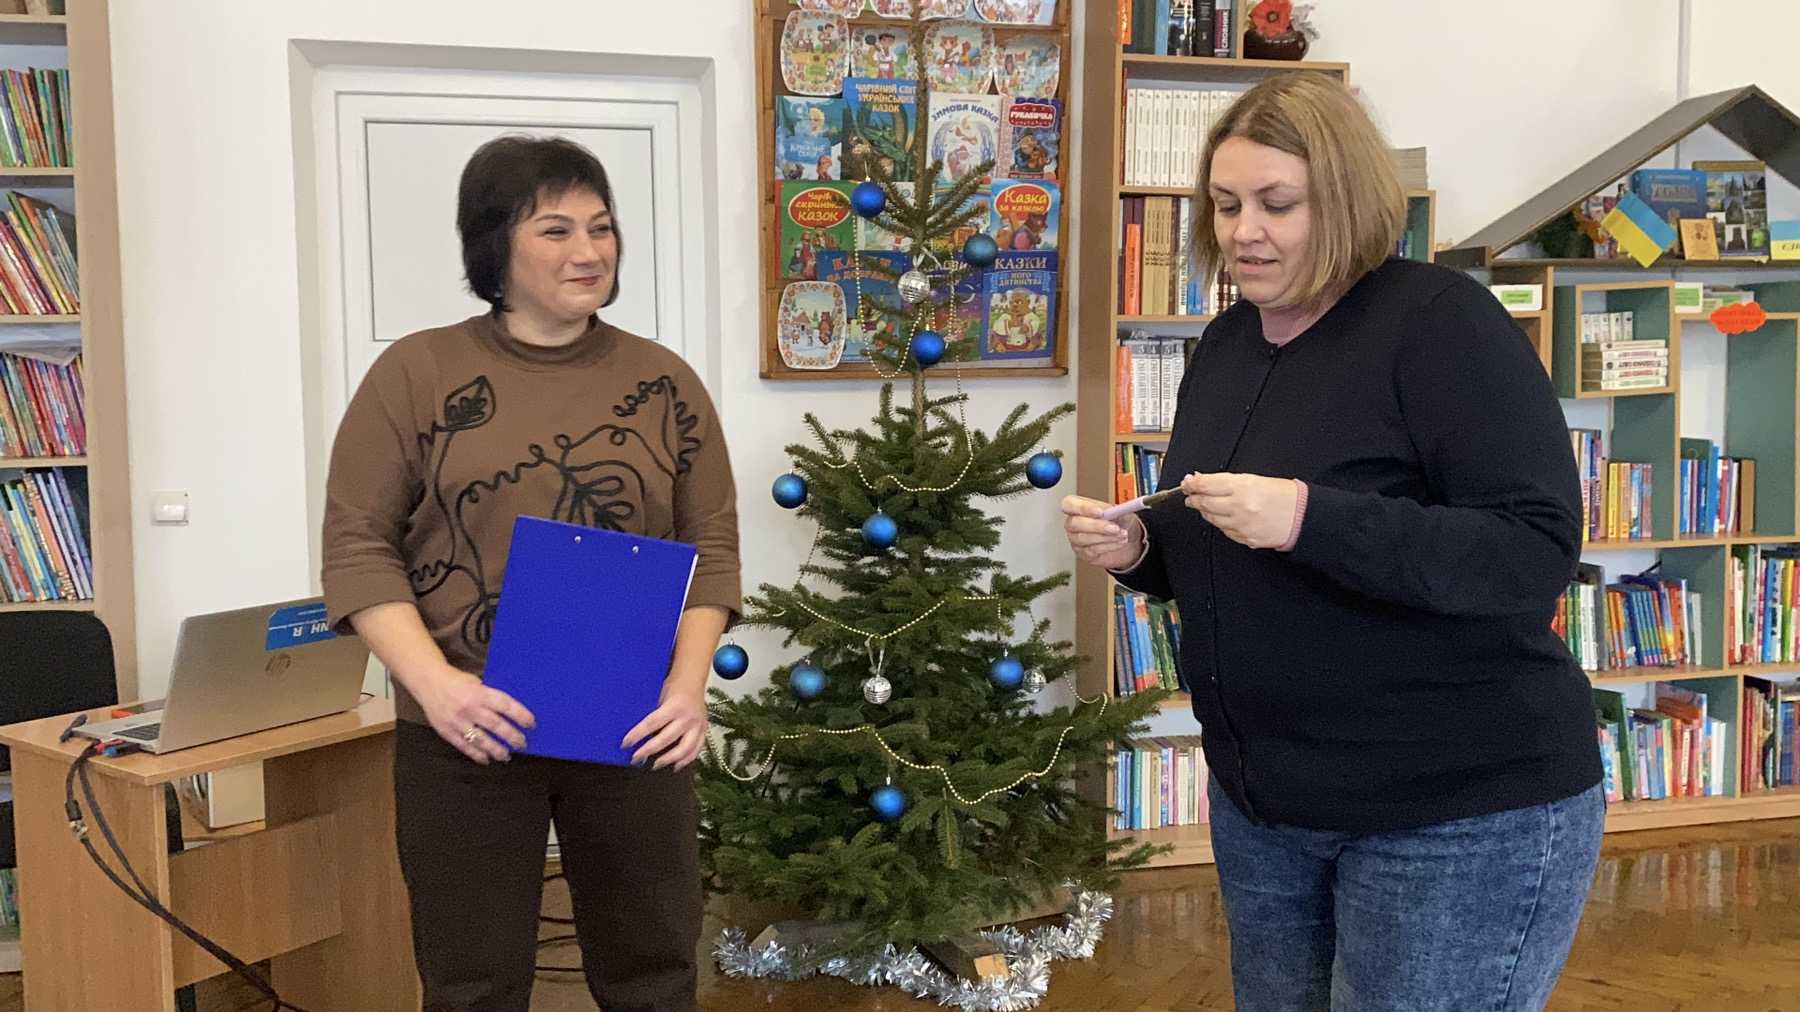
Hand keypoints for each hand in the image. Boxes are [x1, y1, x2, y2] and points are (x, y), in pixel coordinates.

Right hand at [411, 664, 535, 763]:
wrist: (428, 682)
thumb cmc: (457, 681)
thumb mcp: (477, 682)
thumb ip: (490, 696)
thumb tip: (511, 711)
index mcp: (479, 693)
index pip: (505, 705)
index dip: (520, 715)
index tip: (531, 723)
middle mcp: (469, 708)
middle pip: (496, 725)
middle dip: (512, 736)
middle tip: (522, 743)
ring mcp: (457, 722)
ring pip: (481, 740)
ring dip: (496, 750)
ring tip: (506, 755)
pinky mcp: (447, 732)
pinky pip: (464, 747)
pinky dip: (477, 755)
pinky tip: (487, 759)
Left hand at [621, 684, 707, 770]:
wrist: (694, 680)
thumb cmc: (674, 687)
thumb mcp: (660, 694)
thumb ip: (653, 713)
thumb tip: (636, 733)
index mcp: (675, 706)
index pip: (652, 723)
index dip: (637, 735)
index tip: (625, 743)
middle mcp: (688, 717)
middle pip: (666, 739)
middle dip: (648, 750)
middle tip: (636, 758)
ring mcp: (698, 726)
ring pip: (684, 749)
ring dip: (668, 759)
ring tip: (655, 765)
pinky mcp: (704, 731)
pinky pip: (695, 750)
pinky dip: (685, 760)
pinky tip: (675, 766)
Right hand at [1061, 495, 1146, 570]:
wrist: (1126, 538)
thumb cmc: (1117, 520)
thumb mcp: (1119, 511)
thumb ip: (1114, 510)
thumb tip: (1113, 511)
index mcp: (1076, 506)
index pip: (1069, 504)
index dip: (1082, 508)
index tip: (1100, 512)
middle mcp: (1072, 523)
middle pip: (1074, 524)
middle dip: (1096, 526)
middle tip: (1115, 528)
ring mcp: (1075, 540)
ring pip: (1084, 539)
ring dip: (1106, 537)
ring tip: (1122, 534)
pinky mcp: (1083, 553)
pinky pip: (1093, 550)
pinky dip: (1110, 546)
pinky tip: (1120, 541)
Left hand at [1181, 472, 1298, 549]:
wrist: (1302, 517)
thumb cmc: (1283, 495)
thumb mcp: (1255, 479)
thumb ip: (1227, 481)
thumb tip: (1202, 480)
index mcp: (1243, 487)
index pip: (1206, 484)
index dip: (1192, 484)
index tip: (1186, 483)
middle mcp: (1240, 506)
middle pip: (1204, 502)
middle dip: (1193, 498)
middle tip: (1189, 495)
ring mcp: (1241, 524)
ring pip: (1211, 518)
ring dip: (1204, 511)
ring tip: (1203, 505)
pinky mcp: (1244, 538)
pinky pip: (1223, 530)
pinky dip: (1219, 523)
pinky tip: (1221, 517)